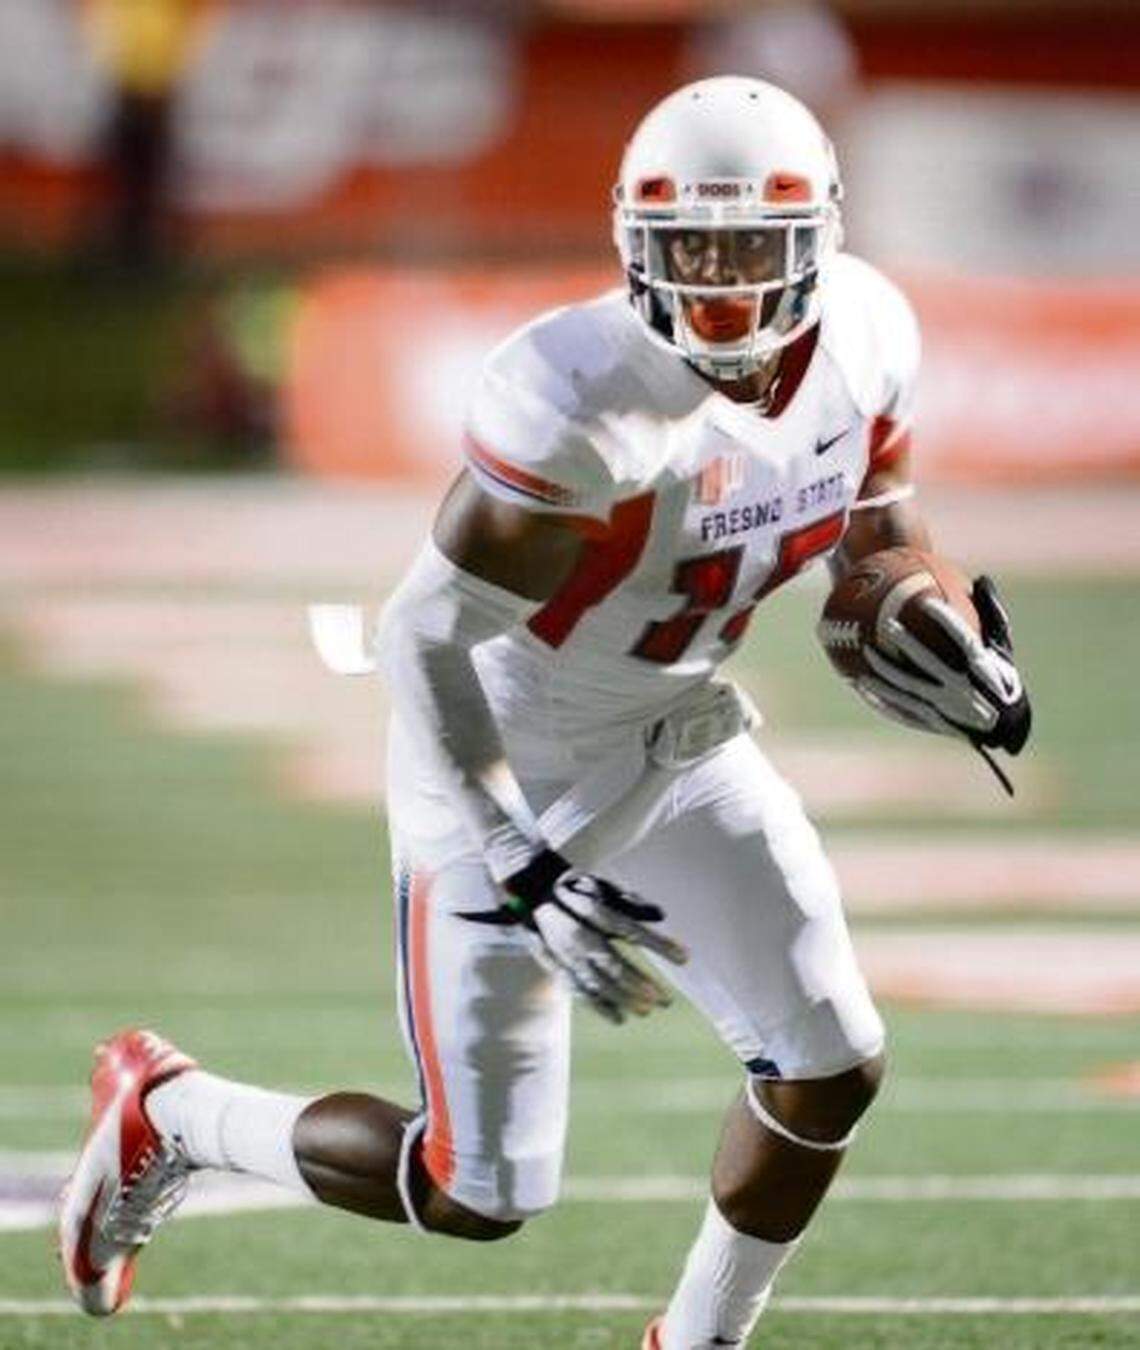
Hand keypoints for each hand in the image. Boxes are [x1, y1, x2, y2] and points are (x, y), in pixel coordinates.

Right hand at [503, 851, 687, 1023]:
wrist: (531, 891)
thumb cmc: (575, 889)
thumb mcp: (602, 886)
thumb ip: (631, 902)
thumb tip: (661, 915)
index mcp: (591, 909)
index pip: (630, 929)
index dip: (658, 944)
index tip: (684, 957)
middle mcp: (576, 934)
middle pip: (611, 963)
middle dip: (638, 983)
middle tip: (664, 1000)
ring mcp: (564, 953)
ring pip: (595, 982)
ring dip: (622, 998)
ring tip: (647, 1010)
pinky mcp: (556, 966)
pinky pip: (578, 990)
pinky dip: (599, 1006)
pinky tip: (619, 1018)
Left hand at [856, 577, 1030, 754]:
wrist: (1005, 729)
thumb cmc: (1003, 682)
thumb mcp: (1003, 651)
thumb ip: (992, 617)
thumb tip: (982, 580)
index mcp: (983, 670)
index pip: (963, 641)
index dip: (945, 620)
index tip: (926, 601)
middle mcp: (962, 690)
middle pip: (929, 664)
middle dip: (908, 644)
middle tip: (888, 623)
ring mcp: (944, 709)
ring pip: (909, 688)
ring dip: (885, 672)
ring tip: (865, 653)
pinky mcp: (932, 723)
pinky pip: (902, 710)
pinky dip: (881, 699)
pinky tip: (861, 687)